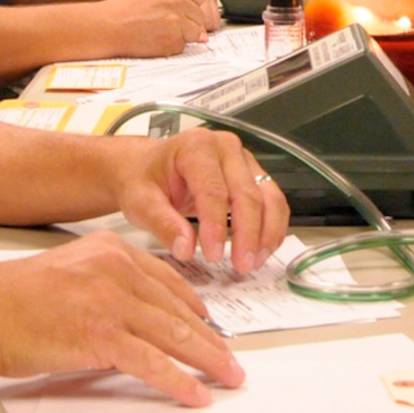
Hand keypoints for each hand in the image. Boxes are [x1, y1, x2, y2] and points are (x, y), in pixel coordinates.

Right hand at [0, 232, 240, 404]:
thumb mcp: (69, 272)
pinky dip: (179, 381)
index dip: (194, 308)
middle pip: (178, 310)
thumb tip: (132, 318)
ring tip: (228, 377)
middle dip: (211, 339)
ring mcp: (112, 303)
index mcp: (112, 252)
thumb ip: (105, 285)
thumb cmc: (12, 299)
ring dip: (208, 360)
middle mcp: (119, 271)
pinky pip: (152, 363)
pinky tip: (195, 393)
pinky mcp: (101, 336)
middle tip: (232, 359)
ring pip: (175, 336)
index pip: (168, 281)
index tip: (212, 325)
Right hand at [95, 0, 217, 55]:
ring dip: (183, 35)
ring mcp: (177, 22)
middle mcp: (177, 1)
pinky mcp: (173, 40)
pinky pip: (183, 46)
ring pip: (195, 33)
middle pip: (200, 16)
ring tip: (162, 31)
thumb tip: (197, 9)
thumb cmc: (125, 9)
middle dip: (190, 23)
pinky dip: (173, 45)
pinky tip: (158, 39)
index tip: (192, 11)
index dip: (196, 5)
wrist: (109, 26)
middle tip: (171, 24)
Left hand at [113, 126, 290, 272]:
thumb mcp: (140, 201)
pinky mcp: (253, 173)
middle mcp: (225, 147)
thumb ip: (162, 223)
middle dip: (247, 234)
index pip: (213, 190)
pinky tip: (262, 248)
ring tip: (254, 261)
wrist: (147, 167)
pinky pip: (272, 200)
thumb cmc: (143, 180)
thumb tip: (185, 249)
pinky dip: (272, 226)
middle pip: (246, 193)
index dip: (216, 226)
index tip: (213, 255)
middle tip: (242, 265)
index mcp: (195, 146)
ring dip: (266, 232)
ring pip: (268, 196)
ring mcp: (243, 159)